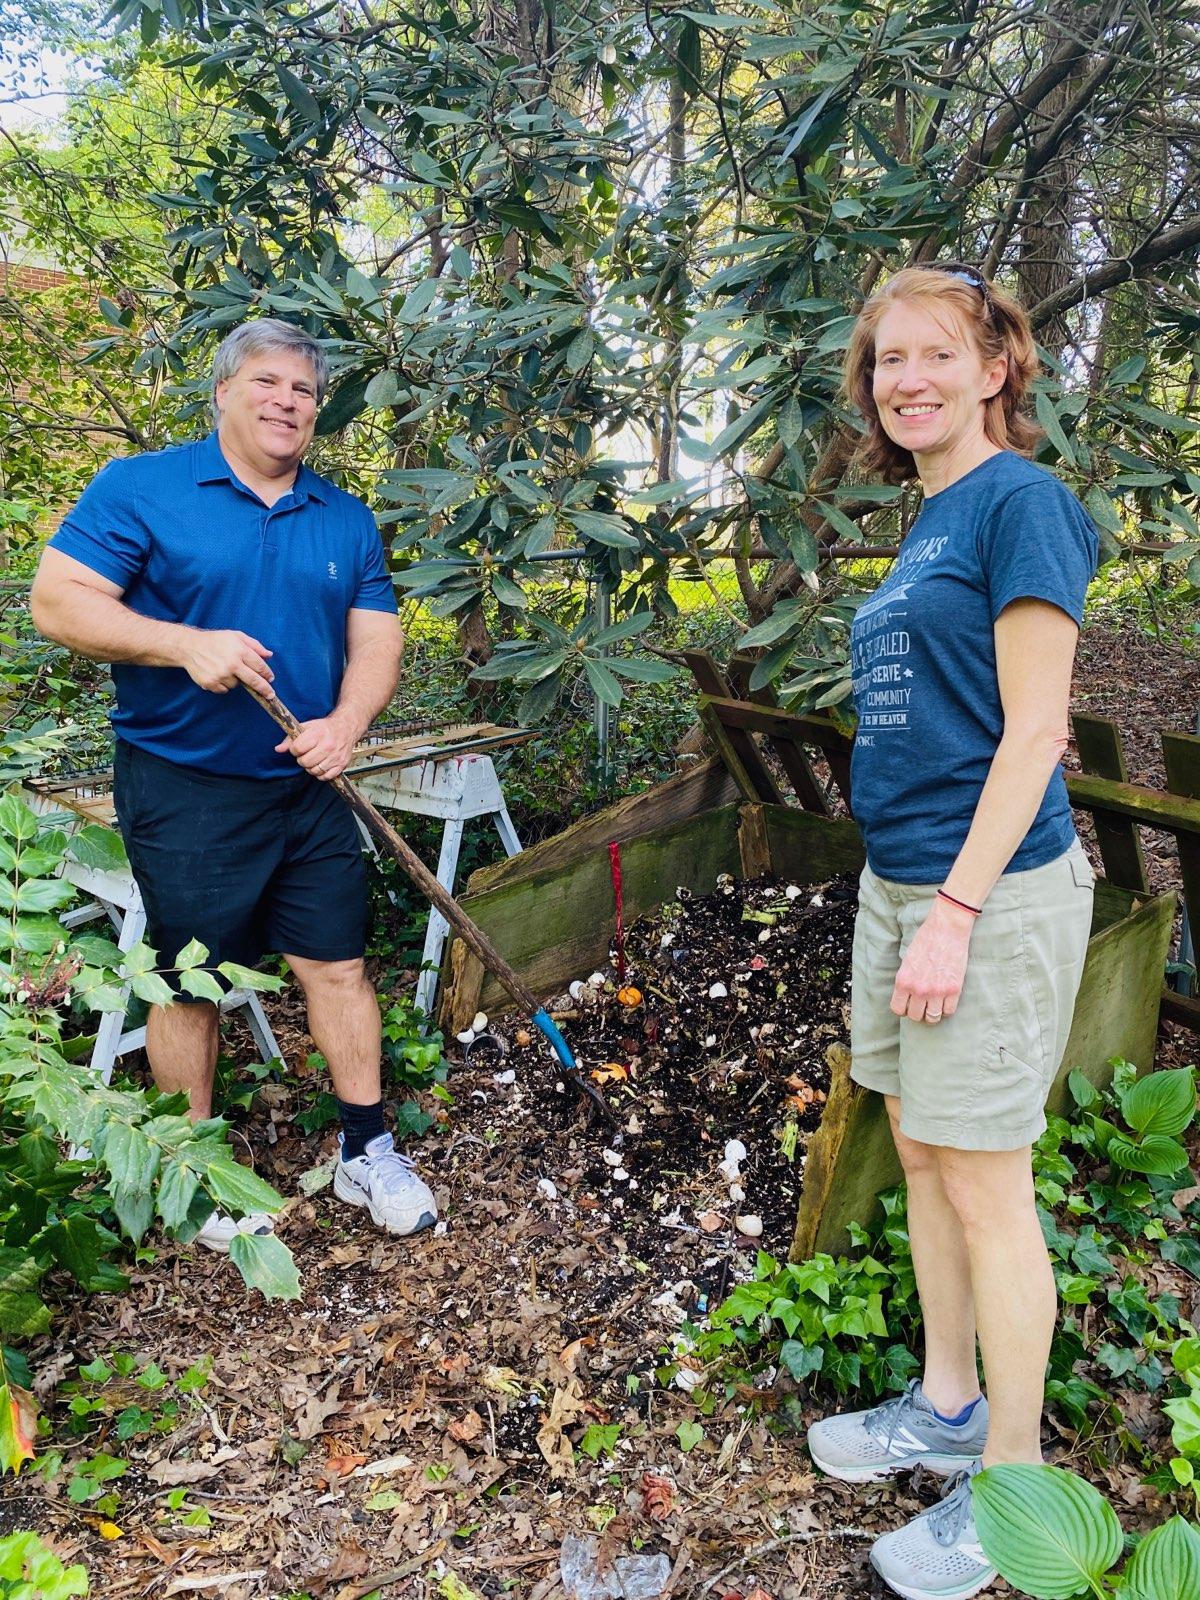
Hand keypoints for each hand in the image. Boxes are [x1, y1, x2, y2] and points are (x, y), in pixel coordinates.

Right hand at [181, 628, 273, 694]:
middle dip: (264, 689)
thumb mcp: (236, 636)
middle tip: (270, 695)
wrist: (190, 647)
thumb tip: (269, 655)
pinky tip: (217, 673)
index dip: (267, 673)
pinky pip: (224, 690)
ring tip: (225, 668)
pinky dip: (223, 684)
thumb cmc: (215, 640)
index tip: (271, 679)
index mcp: (240, 651)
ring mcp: (221, 675)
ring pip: (237, 685)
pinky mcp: (211, 683)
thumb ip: (254, 645)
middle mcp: (232, 664)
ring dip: (235, 680)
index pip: (259, 666)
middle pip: (254, 681)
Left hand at [275, 711, 358, 780]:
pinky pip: (325, 777)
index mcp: (317, 734)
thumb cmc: (325, 728)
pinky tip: (321, 765)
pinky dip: (321, 774)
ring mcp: (335, 756)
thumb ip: (291, 739)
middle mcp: (328, 745)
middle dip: (302, 759)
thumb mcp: (306, 727)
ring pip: (314, 771)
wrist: (346, 728)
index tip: (298, 747)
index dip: (294, 749)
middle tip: (306, 754)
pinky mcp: (341, 764)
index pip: (297, 749)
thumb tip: (278, 749)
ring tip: (314, 759)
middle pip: (305, 762)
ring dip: (311, 767)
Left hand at [890, 897, 975, 1024]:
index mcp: (903, 981)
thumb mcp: (907, 960)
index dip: (903, 1009)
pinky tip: (946, 1000)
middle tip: (923, 1005)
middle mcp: (919, 989)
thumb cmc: (926, 940)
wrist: (947, 929)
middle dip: (918, 1012)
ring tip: (934, 1005)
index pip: (898, 1009)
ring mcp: (937, 991)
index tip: (909, 1005)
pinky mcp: (954, 989)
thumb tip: (907, 995)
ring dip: (933, 1013)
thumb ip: (906, 979)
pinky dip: (947, 1008)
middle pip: (915, 1016)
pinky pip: (949, 1011)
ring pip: (933, 1018)